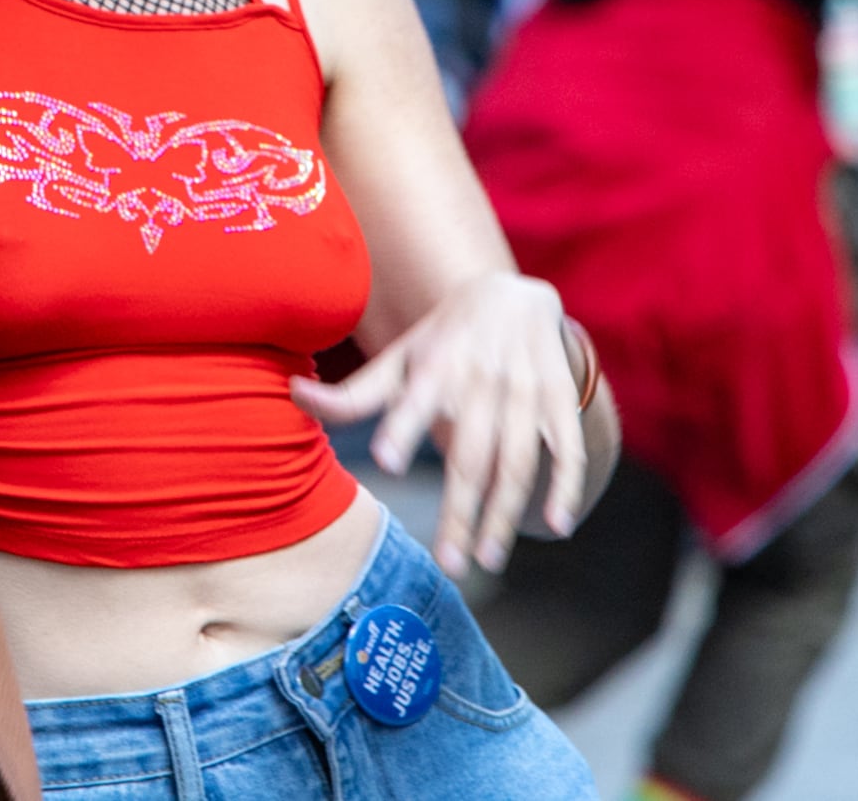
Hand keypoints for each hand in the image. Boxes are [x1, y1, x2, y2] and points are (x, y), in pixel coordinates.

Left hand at [293, 273, 590, 577]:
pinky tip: (557, 525)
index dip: (402, 427)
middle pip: (471, 455)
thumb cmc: (443, 340)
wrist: (516, 293)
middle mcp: (481, 379)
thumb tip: (291, 395)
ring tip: (489, 558)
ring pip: (517, 461)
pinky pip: (567, 447)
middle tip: (449, 565)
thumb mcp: (400, 359)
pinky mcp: (559, 400)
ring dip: (506, 513)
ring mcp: (525, 391)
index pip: (414, 399)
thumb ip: (352, 393)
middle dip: (461, 512)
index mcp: (436, 367)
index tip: (386, 462)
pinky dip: (565, 485)